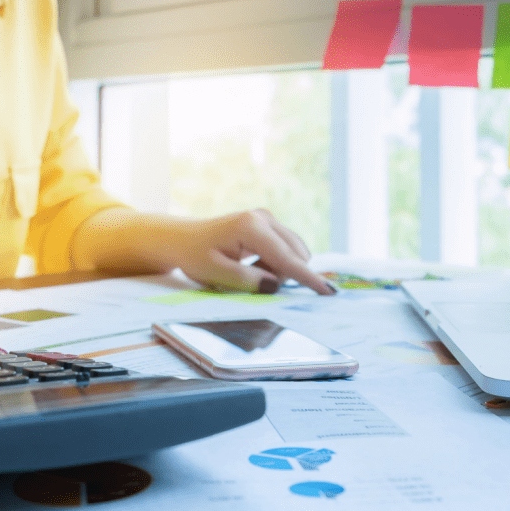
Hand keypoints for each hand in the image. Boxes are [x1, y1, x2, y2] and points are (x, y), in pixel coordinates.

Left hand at [74, 208, 335, 295]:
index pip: (286, 257)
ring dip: (279, 270)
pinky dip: (275, 263)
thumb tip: (275, 285)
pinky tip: (253, 265)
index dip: (307, 278)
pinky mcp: (268, 224)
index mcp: (251, 227)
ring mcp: (267, 218)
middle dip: (284, 275)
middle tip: (252, 282)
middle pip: (296, 254)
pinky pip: (286, 249)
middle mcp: (264, 217)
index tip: (327, 293)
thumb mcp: (217, 275)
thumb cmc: (195, 256)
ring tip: (249, 272)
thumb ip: (247, 281)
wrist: (182, 239)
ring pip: (294, 252)